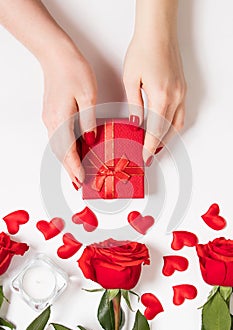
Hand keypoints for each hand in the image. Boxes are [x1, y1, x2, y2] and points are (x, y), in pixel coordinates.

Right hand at [42, 41, 96, 188]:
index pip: (68, 151)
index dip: (75, 167)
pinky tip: (73, 151)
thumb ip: (89, 121)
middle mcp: (52, 122)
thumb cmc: (73, 70)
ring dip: (67, 161)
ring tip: (76, 172)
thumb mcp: (88, 96)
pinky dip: (65, 148)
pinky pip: (58, 137)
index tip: (82, 180)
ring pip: (58, 146)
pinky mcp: (52, 113)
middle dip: (69, 169)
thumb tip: (90, 140)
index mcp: (61, 119)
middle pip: (60, 152)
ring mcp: (50, 117)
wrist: (56, 54)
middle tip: (78, 183)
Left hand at [123, 0, 186, 165]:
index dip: (149, 146)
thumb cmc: (143, 50)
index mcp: (160, 97)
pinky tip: (166, 128)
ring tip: (157, 146)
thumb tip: (135, 122)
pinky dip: (174, 125)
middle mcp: (174, 97)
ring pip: (177, 124)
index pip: (155, 130)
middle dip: (158, 146)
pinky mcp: (182, 88)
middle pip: (167, 130)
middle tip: (149, 156)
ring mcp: (181, 93)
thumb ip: (134, 104)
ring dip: (168, 137)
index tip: (145, 157)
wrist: (158, 32)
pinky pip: (181, 113)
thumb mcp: (130, 79)